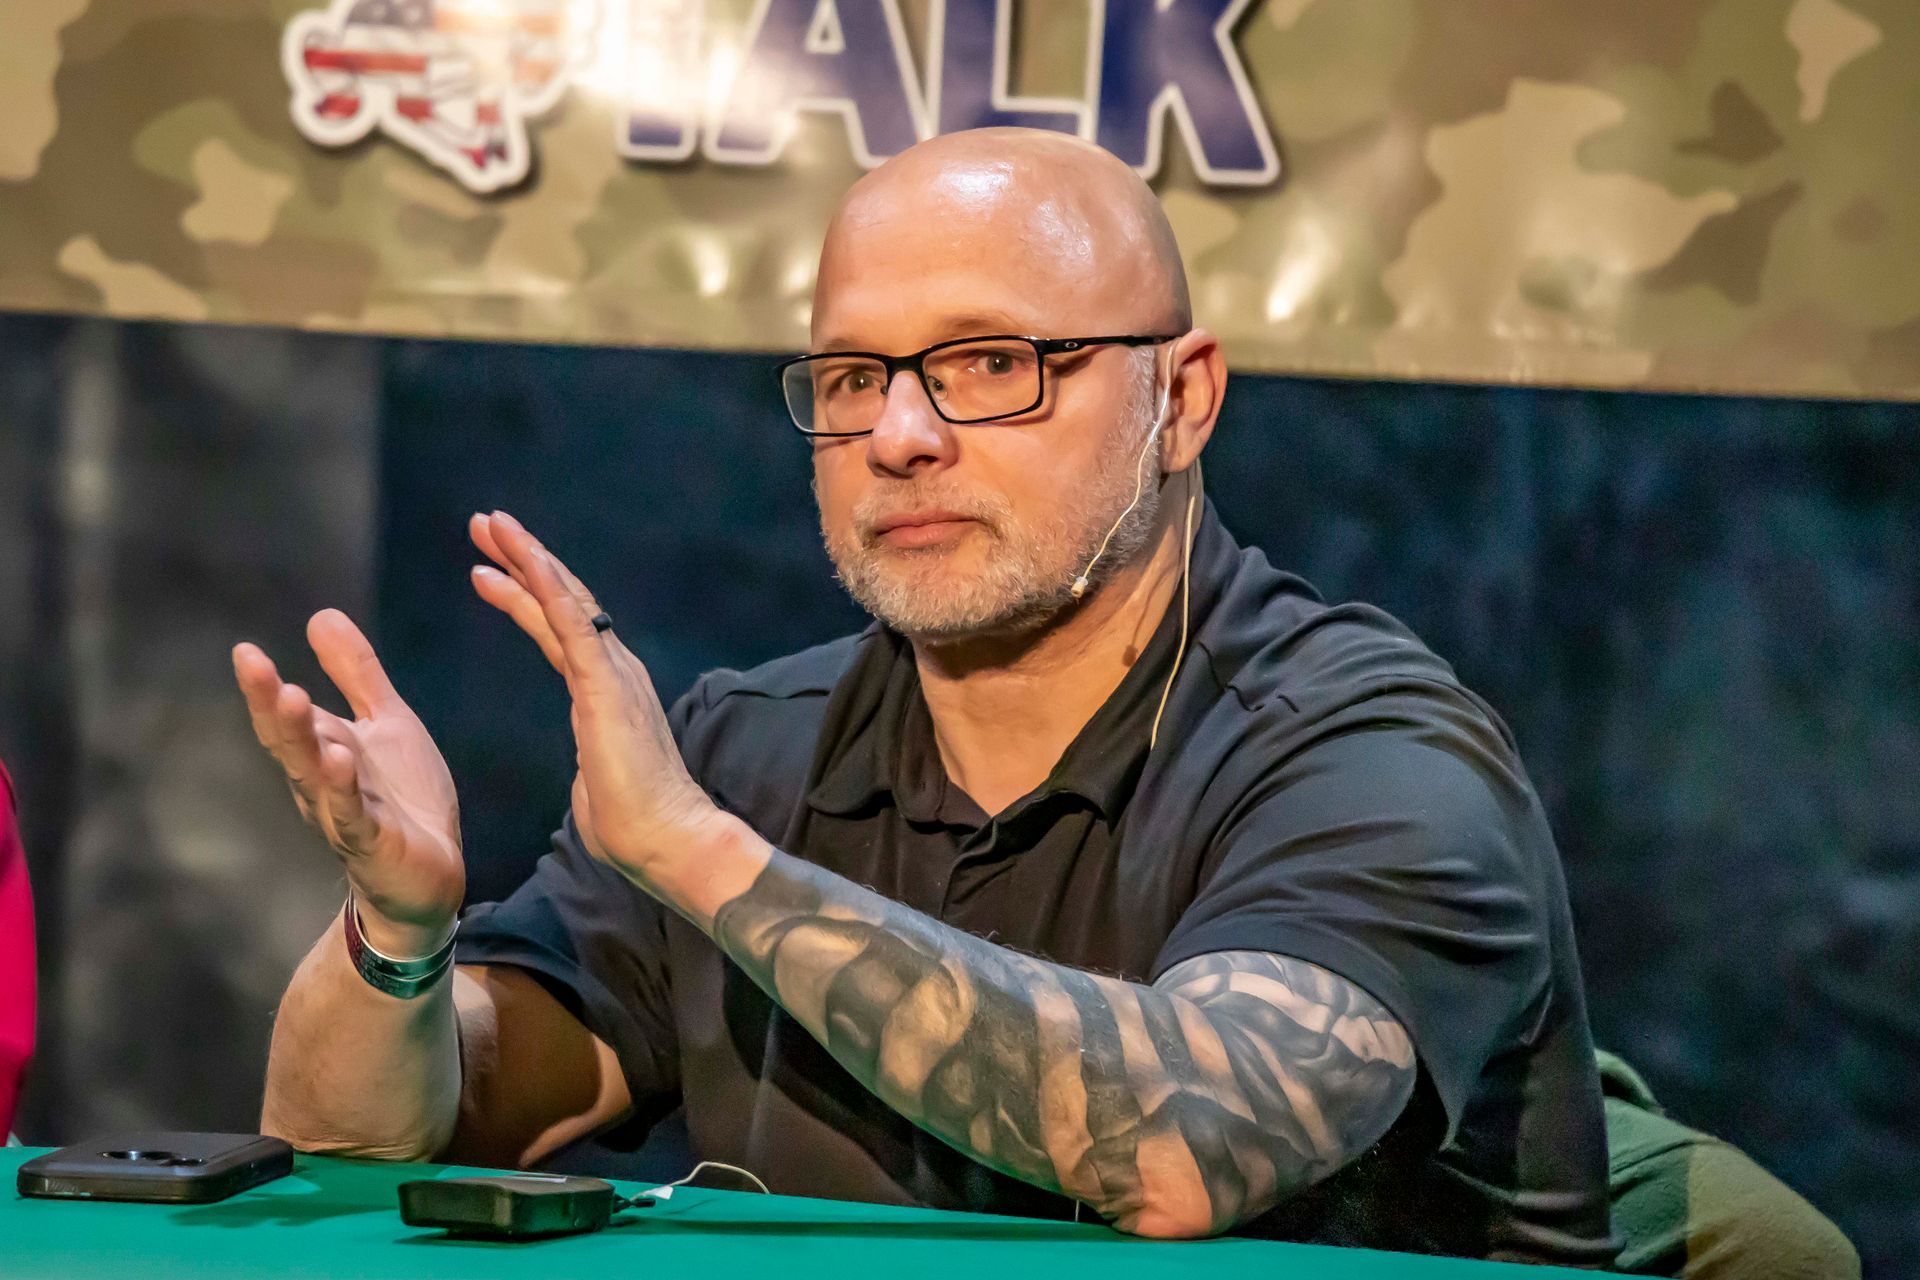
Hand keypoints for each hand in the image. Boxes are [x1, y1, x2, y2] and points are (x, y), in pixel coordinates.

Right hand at [233, 611, 463, 955]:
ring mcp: (344, 815)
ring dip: (302, 739)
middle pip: (290, 742)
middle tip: (254, 666)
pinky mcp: (374, 843)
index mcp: (323, 751)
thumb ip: (356, 674)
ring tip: (291, 698)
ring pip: (314, 775)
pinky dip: (343, 789)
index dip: (263, 688)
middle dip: (271, 705)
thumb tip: (320, 615)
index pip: (285, 718)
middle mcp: (321, 784)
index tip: (245, 650)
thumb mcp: (386, 723)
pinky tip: (338, 760)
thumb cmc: (402, 798)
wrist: (429, 874)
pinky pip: (353, 815)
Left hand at [468, 511, 720, 880]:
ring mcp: (612, 672)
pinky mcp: (605, 683)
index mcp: (607, 691)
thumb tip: (588, 774)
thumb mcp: (597, 781)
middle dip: (521, 559)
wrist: (666, 842)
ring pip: (564, 598)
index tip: (491, 570)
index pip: (562, 629)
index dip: (526, 594)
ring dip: (526, 557)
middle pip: (562, 600)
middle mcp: (614, 670)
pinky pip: (571, 620)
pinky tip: (521, 554)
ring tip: (490, 524)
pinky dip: (545, 582)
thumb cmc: (633, 826)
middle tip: (486, 524)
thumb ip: (591, 763)